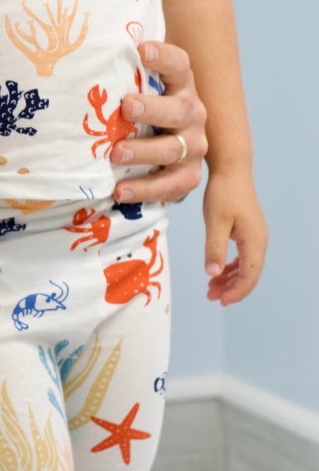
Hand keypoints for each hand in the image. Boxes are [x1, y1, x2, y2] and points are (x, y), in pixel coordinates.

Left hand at [110, 40, 206, 203]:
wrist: (167, 142)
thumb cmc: (140, 106)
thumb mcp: (136, 86)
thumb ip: (120, 72)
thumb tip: (80, 50)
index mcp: (180, 84)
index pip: (178, 65)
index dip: (164, 56)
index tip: (142, 50)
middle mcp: (192, 113)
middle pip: (180, 109)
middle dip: (153, 108)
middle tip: (126, 107)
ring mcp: (193, 145)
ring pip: (175, 148)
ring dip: (145, 151)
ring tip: (116, 154)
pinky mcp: (188, 175)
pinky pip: (171, 185)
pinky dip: (145, 189)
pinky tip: (119, 190)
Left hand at [202, 170, 266, 304]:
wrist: (231, 170)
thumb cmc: (223, 193)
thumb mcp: (215, 222)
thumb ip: (214, 248)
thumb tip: (212, 274)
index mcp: (254, 241)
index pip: (249, 276)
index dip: (237, 292)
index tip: (221, 301)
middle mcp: (259, 241)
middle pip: (249, 274)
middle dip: (231, 288)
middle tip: (210, 297)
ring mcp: (255, 236)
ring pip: (246, 266)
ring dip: (230, 278)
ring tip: (211, 288)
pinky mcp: (248, 231)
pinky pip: (243, 256)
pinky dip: (231, 266)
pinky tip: (218, 272)